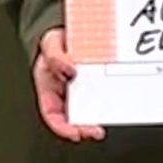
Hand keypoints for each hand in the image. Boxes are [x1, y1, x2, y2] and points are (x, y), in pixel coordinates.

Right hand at [34, 29, 104, 143]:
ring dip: (96, 118)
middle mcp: (65, 93)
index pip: (52, 115)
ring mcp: (81, 89)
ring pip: (87, 110)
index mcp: (48, 89)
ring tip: (107, 121)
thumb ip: (55, 56)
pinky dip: (107, 102)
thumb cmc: (54, 40)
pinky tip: (114, 104)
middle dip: (83, 128)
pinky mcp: (96, 83)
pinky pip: (100, 95)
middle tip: (95, 131)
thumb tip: (69, 69)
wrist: (69, 30)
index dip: (62, 128)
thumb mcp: (50, 43)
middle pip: (72, 117)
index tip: (74, 133)